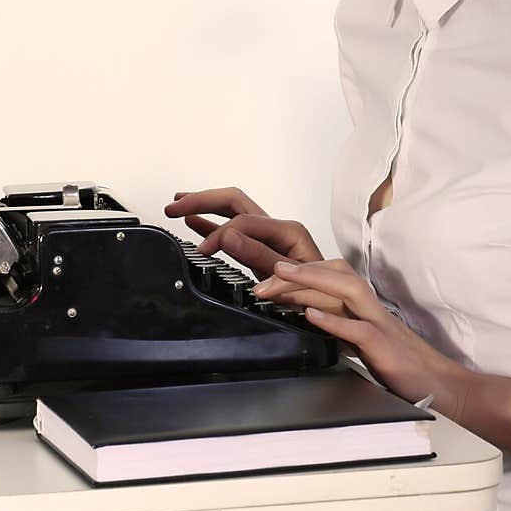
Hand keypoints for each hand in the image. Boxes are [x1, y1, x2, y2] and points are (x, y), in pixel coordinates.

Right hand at [163, 186, 322, 283]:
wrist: (336, 311)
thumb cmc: (322, 297)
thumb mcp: (291, 280)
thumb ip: (260, 257)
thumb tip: (229, 237)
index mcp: (288, 231)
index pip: (244, 220)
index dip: (219, 233)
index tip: (203, 251)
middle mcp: (278, 229)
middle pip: (235, 201)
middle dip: (203, 199)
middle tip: (175, 205)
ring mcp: (269, 238)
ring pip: (231, 211)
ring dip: (204, 205)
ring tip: (177, 205)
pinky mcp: (262, 251)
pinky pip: (233, 231)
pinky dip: (211, 224)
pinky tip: (193, 222)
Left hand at [259, 257, 465, 413]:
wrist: (440, 385)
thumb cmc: (402, 365)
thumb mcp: (364, 342)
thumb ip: (341, 327)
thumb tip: (310, 317)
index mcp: (365, 308)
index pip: (333, 276)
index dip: (304, 271)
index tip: (272, 275)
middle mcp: (372, 309)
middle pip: (336, 275)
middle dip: (300, 271)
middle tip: (265, 277)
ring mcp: (380, 325)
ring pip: (347, 291)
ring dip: (312, 281)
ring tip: (282, 277)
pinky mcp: (384, 347)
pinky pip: (358, 329)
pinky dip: (333, 321)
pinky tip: (310, 316)